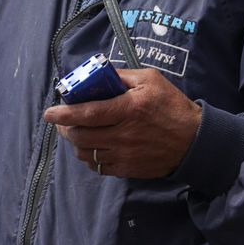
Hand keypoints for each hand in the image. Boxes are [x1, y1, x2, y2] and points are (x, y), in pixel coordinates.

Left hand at [42, 68, 201, 177]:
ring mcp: (125, 155)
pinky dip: (90, 156)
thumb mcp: (150, 80)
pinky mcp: (128, 170)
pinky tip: (92, 146)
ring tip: (77, 132)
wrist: (195, 141)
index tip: (49, 113)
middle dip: (66, 128)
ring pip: (86, 153)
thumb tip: (97, 75)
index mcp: (129, 109)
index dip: (64, 114)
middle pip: (81, 136)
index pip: (88, 113)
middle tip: (63, 120)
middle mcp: (124, 135)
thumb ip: (122, 76)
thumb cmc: (171, 106)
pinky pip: (98, 166)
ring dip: (76, 143)